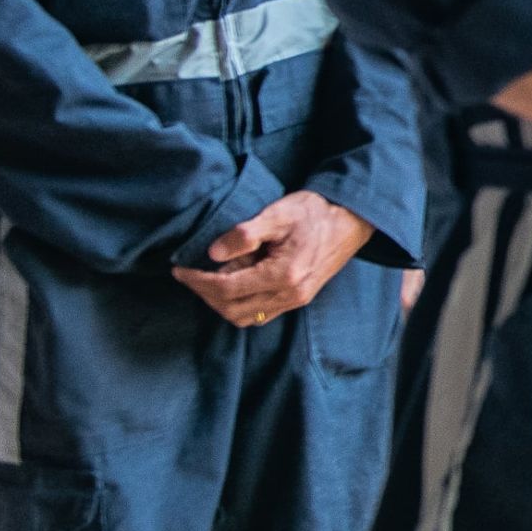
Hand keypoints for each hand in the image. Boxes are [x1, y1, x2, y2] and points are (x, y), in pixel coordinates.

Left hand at [175, 192, 376, 327]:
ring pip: (244, 318)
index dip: (198, 281)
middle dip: (205, 293)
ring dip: (220, 303)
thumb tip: (213, 253)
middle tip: (190, 274)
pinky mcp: (298, 299)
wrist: (351, 220)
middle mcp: (290, 294)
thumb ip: (245, 233)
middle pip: (232, 309)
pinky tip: (233, 283)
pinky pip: (259, 314)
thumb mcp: (278, 213)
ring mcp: (295, 300)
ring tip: (209, 278)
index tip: (180, 269)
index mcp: (284, 274)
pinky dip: (238, 304)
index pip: (227, 289)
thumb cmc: (315, 212)